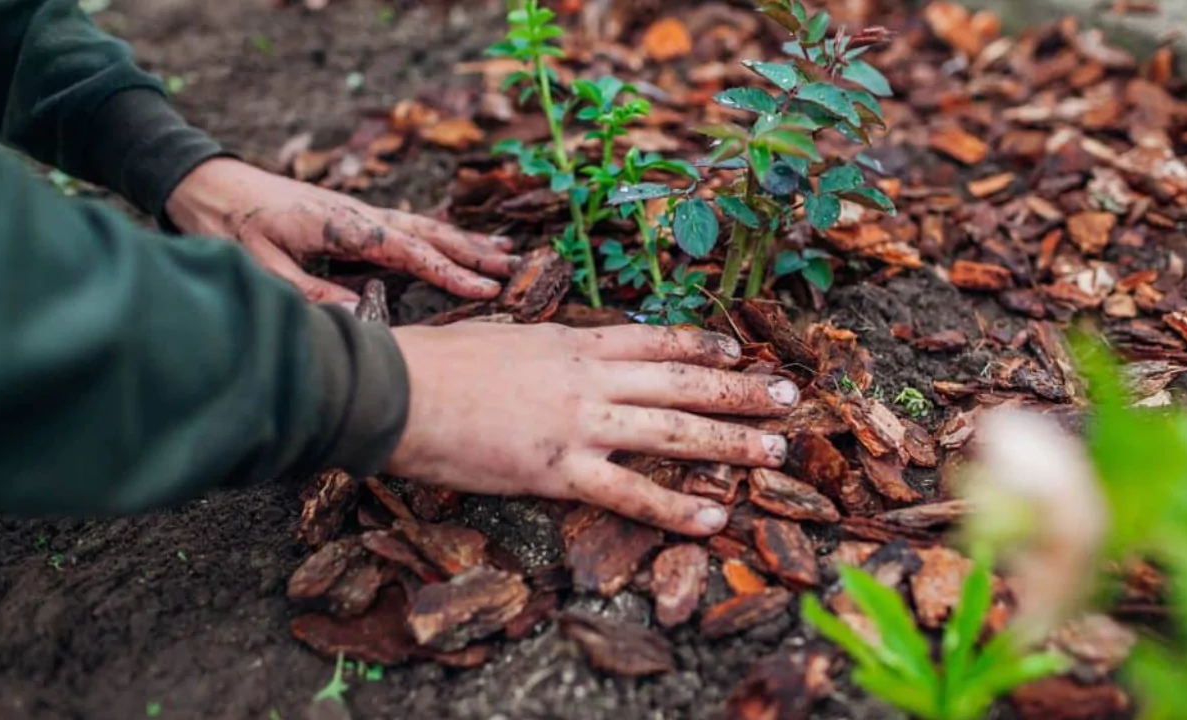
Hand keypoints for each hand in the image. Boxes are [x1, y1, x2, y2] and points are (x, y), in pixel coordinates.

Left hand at [165, 158, 517, 302]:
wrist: (210, 185)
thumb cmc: (233, 224)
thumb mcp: (264, 266)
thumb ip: (311, 291)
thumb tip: (361, 313)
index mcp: (345, 226)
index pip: (410, 252)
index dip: (450, 273)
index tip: (486, 289)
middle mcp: (362, 216)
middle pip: (430, 234)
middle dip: (475, 253)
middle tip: (517, 266)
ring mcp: (361, 215)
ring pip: (425, 228)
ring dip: (465, 243)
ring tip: (505, 252)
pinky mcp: (355, 218)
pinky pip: (408, 228)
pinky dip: (439, 237)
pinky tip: (455, 244)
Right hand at [385, 322, 799, 535]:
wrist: (397, 388)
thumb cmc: (437, 361)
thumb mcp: (504, 336)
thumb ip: (547, 349)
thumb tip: (570, 351)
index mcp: (573, 343)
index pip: (655, 340)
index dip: (703, 343)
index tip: (738, 347)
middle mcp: (590, 379)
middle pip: (683, 381)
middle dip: (742, 388)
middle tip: (789, 396)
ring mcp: (580, 425)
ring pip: (674, 431)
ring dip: (733, 441)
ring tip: (778, 449)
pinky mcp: (559, 471)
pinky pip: (631, 492)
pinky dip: (678, 508)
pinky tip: (717, 517)